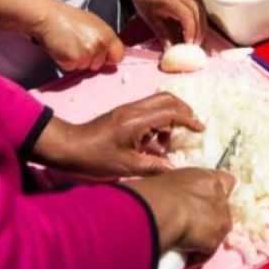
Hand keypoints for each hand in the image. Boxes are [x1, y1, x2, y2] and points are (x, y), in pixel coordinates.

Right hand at [32, 0, 123, 71]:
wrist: (49, 17)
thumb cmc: (69, 19)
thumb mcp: (94, 24)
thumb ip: (104, 38)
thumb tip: (111, 55)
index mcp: (108, 35)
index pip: (118, 56)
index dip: (109, 57)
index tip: (102, 55)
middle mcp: (99, 45)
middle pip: (99, 65)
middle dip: (90, 59)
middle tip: (78, 44)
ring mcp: (87, 54)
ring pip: (85, 67)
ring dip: (77, 61)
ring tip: (70, 45)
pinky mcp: (73, 60)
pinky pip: (72, 68)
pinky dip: (66, 62)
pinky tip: (63, 49)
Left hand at [32, 93, 204, 177]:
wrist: (69, 147)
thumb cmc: (96, 158)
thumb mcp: (128, 167)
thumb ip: (155, 167)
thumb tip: (175, 169)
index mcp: (137, 120)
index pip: (171, 112)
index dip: (189, 120)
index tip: (200, 129)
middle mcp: (134, 109)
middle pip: (167, 98)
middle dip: (183, 110)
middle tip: (191, 127)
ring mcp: (128, 110)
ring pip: (158, 103)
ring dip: (169, 117)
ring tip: (167, 142)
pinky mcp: (123, 114)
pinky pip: (148, 110)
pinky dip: (158, 120)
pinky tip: (154, 142)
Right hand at [122, 167, 234, 261]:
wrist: (162, 209)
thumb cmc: (156, 192)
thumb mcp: (169, 182)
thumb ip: (179, 189)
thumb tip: (170, 198)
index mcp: (208, 178)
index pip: (226, 181)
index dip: (218, 192)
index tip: (206, 200)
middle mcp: (220, 196)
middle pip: (222, 210)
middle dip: (210, 219)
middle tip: (190, 226)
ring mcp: (221, 219)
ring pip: (217, 232)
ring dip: (204, 238)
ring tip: (183, 244)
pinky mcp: (215, 240)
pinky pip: (206, 251)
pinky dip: (195, 255)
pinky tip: (181, 256)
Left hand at [128, 0, 206, 47]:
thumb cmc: (145, 1)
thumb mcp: (150, 19)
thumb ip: (162, 34)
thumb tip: (170, 49)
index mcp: (169, 0)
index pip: (186, 15)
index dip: (190, 30)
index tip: (189, 43)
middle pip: (198, 14)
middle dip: (199, 32)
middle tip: (196, 45)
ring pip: (201, 12)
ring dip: (202, 28)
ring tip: (197, 41)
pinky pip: (199, 10)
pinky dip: (200, 22)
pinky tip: (196, 32)